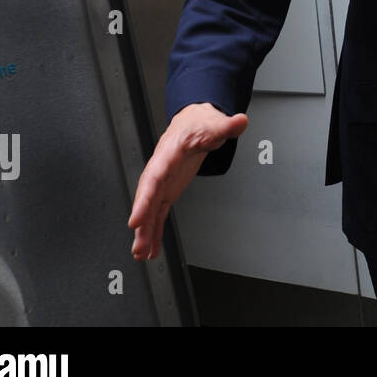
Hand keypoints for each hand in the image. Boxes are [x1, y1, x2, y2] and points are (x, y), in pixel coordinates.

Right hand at [128, 103, 247, 260]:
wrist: (192, 124)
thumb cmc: (198, 125)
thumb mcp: (214, 125)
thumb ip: (226, 126)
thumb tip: (240, 121)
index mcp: (168, 155)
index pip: (153, 179)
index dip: (143, 200)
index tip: (135, 219)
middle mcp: (160, 171)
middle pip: (147, 198)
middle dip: (141, 221)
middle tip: (137, 244)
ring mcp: (162, 183)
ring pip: (150, 210)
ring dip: (145, 232)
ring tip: (140, 254)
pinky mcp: (167, 192)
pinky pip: (158, 213)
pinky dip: (155, 231)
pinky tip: (152, 248)